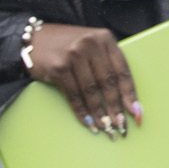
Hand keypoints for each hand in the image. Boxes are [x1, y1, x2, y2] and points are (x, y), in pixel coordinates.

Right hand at [24, 22, 140, 136]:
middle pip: (108, 83)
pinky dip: (82, 112)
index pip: (122, 70)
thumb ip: (105, 63)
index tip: (136, 112)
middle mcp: (90, 44)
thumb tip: (122, 98)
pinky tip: (88, 123)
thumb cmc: (65, 46)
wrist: (33, 39)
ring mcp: (74, 55)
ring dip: (100, 113)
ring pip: (92, 91)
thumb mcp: (90, 46)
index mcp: (105, 38)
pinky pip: (74, 95)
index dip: (130, 94)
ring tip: (106, 128)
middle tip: (121, 127)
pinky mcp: (58, 67)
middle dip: (116, 108)